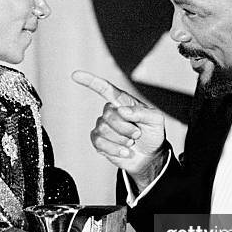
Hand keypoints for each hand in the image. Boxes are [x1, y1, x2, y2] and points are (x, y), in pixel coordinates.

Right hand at [72, 70, 166, 185]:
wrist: (150, 156)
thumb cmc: (152, 134)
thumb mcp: (155, 120)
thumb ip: (141, 112)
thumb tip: (121, 110)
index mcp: (123, 102)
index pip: (105, 88)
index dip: (90, 81)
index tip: (75, 75)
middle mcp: (110, 112)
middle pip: (109, 115)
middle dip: (126, 128)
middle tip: (137, 134)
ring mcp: (103, 126)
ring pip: (104, 130)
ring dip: (122, 139)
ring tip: (131, 142)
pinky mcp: (99, 141)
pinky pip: (99, 143)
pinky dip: (115, 149)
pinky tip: (125, 151)